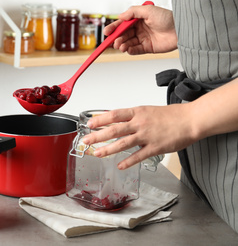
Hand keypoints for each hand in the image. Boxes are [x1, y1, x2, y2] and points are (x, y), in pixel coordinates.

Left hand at [82, 104, 197, 169]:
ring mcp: (147, 135)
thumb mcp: (148, 111)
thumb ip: (133, 117)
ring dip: (108, 149)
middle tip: (86, 141)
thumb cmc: (171, 115)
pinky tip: (120, 166)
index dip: (100, 119)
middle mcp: (140, 123)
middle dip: (98, 136)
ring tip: (97, 154)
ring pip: (123, 143)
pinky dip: (128, 161)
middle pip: (114, 129)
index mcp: (138, 112)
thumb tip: (117, 121)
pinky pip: (138, 156)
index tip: (89, 124)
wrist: (190, 120)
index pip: (114, 115)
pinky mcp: (155, 147)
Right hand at [104, 5, 176, 54]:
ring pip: (128, 43)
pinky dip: (130, 50)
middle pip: (124, 35)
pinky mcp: (147, 48)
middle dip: (117, 38)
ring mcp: (143, 39)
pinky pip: (136, 50)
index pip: (123, 24)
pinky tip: (128, 49)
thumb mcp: (149, 10)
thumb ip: (133, 12)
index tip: (107, 32)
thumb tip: (121, 15)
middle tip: (114, 41)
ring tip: (121, 46)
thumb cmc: (168, 18)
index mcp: (139, 19)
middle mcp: (140, 29)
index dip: (114, 28)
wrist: (181, 30)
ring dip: (123, 45)